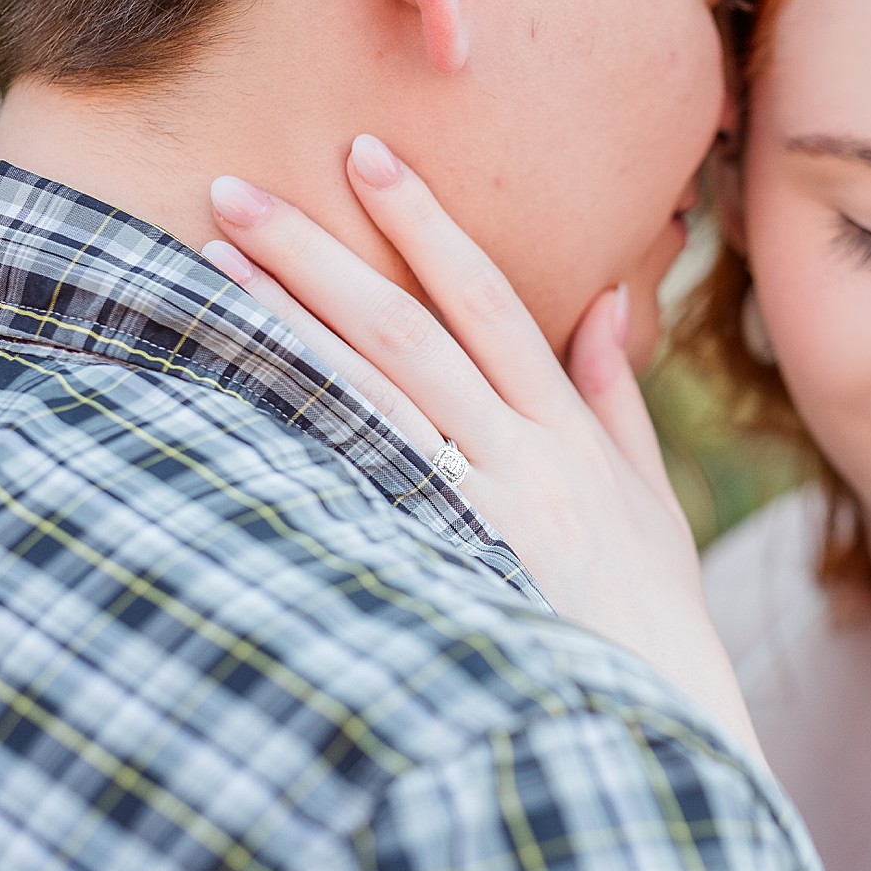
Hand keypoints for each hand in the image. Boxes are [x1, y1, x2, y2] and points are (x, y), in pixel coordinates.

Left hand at [201, 134, 759, 756]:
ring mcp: (481, 514)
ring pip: (376, 399)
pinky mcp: (448, 570)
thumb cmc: (649, 604)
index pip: (488, 301)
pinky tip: (239, 390)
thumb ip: (613, 394)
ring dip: (292, 326)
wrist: (656, 712)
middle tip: (236, 191)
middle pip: (410, 332)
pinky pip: (369, 490)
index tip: (368, 158)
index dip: (426, 224)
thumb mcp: (647, 491)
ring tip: (214, 266)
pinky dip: (307, 434)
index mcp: (567, 429)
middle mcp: (522, 456)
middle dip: (323, 253)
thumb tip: (603, 301)